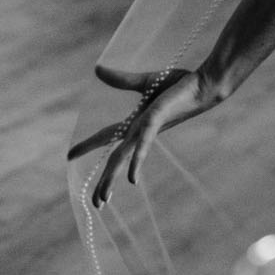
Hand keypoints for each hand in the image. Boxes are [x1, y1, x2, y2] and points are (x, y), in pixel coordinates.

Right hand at [69, 64, 220, 206]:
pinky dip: (135, 162)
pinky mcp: (156, 123)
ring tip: (104, 200)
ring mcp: (148, 131)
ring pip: (124, 159)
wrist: (204, 84)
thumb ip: (121, 80)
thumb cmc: (180, 85)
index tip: (70, 157)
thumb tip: (97, 69)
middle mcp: (140, 132)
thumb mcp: (145, 81)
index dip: (88, 145)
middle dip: (104, 181)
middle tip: (95, 204)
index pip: (106, 137)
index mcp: (136, 124)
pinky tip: (131, 180)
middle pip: (115, 159)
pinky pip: (143, 146)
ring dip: (112, 179)